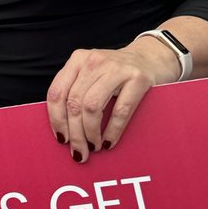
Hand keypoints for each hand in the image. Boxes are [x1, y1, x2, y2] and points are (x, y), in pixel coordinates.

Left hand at [46, 37, 176, 161]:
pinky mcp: (137, 79)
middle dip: (74, 133)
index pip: (57, 92)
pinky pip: (120, 111)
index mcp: (78, 59)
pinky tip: (108, 142)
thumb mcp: (92, 74)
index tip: (61, 138)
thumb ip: (75, 90)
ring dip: (90, 133)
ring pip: (92, 107)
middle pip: (74, 103)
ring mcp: (117, 68)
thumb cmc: (115, 73)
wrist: (151, 57)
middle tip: (78, 152)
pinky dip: (112, 131)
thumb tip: (62, 128)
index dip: (56, 119)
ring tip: (93, 147)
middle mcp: (94, 61)